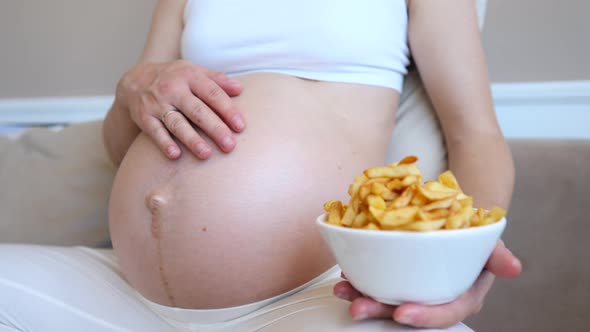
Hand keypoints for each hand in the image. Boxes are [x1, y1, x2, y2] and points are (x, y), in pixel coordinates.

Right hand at [116, 60, 244, 159]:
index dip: (227, 110)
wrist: (136, 80)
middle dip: (214, 128)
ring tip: (206, 154)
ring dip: (191, 139)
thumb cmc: (175, 78)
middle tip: (229, 145)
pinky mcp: (144, 117)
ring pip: (177, 123)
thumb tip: (240, 89)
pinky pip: (155, 131)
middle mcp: (173, 89)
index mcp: (190, 76)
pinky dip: (164, 143)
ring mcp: (158, 104)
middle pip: (197, 111)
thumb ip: (218, 80)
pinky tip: (175, 155)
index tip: (240, 126)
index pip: (212, 93)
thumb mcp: (195, 71)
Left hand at [333, 240, 521, 327]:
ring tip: (342, 288)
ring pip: (384, 298)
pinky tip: (345, 271)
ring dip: (360, 296)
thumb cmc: (470, 233)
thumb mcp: (488, 241)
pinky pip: (373, 280)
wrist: (452, 216)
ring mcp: (409, 285)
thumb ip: (497, 255)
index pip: (445, 312)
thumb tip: (513, 267)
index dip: (424, 316)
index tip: (403, 312)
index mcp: (459, 295)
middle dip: (380, 311)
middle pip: (406, 311)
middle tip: (358, 307)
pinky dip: (358, 277)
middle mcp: (431, 295)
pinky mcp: (392, 272)